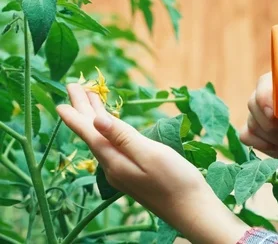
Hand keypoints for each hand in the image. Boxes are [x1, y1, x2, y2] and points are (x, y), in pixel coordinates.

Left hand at [56, 84, 248, 243]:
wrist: (192, 210)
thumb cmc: (176, 182)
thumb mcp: (151, 155)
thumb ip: (124, 137)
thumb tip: (96, 120)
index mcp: (115, 161)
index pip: (90, 133)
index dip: (77, 114)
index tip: (64, 95)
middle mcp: (114, 168)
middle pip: (94, 135)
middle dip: (84, 111)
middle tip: (75, 88)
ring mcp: (123, 173)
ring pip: (103, 141)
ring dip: (96, 120)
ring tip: (90, 101)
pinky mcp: (134, 175)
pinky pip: (113, 148)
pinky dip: (108, 132)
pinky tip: (110, 129)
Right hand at [240, 71, 277, 192]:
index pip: (264, 83)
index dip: (266, 97)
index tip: (276, 114)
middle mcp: (268, 96)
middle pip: (253, 103)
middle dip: (273, 124)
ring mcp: (259, 115)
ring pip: (252, 123)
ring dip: (275, 137)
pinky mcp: (254, 133)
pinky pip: (246, 136)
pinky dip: (264, 145)